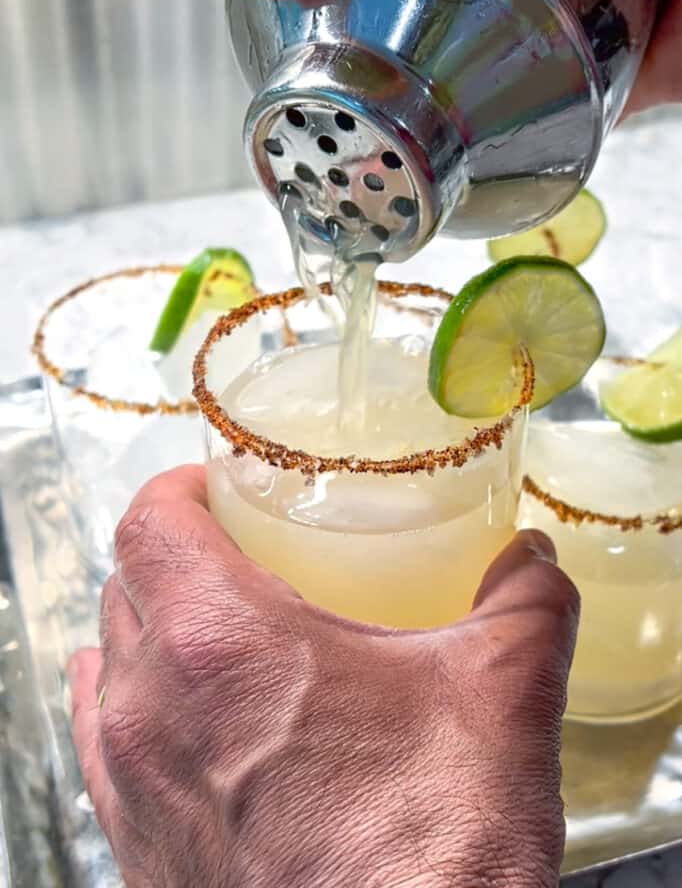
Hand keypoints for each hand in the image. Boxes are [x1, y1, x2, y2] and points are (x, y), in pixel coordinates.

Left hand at [69, 465, 578, 887]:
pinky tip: (178, 720)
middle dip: (173, 557)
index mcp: (217, 640)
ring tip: (210, 635)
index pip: (149, 524)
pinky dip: (128, 710)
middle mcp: (149, 706)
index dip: (175, 489)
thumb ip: (523, 605)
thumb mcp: (500, 694)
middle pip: (126, 588)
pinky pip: (99, 747)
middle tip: (233, 556)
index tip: (210, 487)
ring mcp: (130, 783)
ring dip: (148, 632)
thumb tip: (533, 564)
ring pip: (107, 667)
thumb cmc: (430, 845)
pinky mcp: (134, 850)